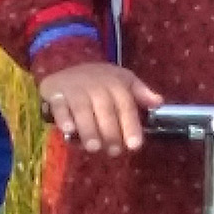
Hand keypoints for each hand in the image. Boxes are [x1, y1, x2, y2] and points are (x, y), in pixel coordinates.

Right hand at [39, 61, 163, 154]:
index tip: (135, 145)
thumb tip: (159, 102)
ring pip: (82, 109)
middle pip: (105, 110)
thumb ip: (140, 93)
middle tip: (114, 152)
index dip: (131, 126)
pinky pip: (59, 106)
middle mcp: (95, 85)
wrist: (66, 62)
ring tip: (93, 147)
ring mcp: (74, 88)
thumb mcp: (123, 80)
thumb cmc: (99, 79)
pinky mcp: (55, 92)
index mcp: (115, 83)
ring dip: (88, 128)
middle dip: (110, 132)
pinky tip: (68, 130)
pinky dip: (63, 117)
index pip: (126, 106)